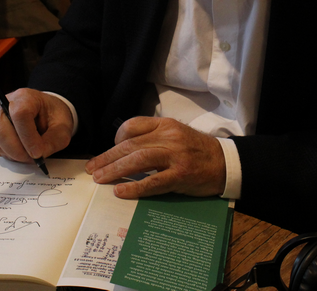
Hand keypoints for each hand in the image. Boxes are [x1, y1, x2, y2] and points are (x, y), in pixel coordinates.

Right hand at [0, 88, 72, 163]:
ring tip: (32, 155)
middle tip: (35, 159)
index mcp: (26, 97)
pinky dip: (12, 155)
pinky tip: (25, 152)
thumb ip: (51, 141)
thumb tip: (37, 155)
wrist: (48, 111)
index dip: (28, 137)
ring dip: (16, 154)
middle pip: (3, 130)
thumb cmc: (54, 115)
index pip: (20, 115)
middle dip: (19, 150)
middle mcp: (7, 105)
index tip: (38, 153)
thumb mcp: (62, 128)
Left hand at [85, 117, 225, 197]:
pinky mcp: (181, 175)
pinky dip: (135, 187)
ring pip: (139, 159)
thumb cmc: (196, 150)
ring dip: (116, 170)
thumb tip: (123, 151)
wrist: (224, 162)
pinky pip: (154, 181)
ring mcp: (176, 156)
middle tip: (92, 169)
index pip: (132, 126)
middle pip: (131, 144)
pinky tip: (121, 192)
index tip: (108, 152)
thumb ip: (152, 138)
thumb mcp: (175, 135)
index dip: (116, 139)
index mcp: (165, 124)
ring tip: (100, 179)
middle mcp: (169, 137)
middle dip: (108, 157)